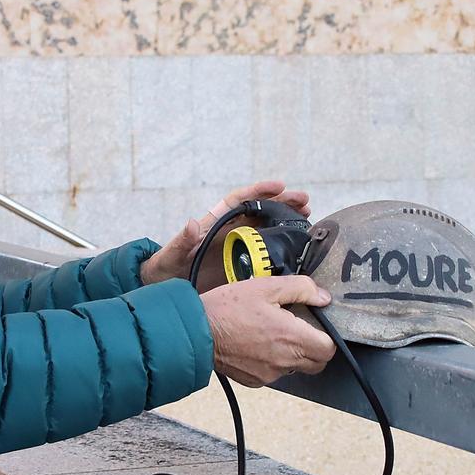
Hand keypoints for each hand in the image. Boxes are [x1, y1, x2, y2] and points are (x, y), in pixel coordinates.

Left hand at [141, 181, 310, 292]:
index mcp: (214, 223)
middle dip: (282, 202)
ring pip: (267, 227)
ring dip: (286, 219)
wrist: (167, 288)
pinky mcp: (242, 264)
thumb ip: (182, 240)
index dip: (258, 191)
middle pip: (260, 210)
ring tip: (307, 216)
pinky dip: (281, 246)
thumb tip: (192, 223)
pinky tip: (298, 246)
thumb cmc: (166, 267)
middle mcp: (228, 231)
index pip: (238, 200)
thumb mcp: (172, 254)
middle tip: (304, 200)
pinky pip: (265, 251)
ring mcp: (237, 246)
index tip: (279, 186)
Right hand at [201, 276, 335, 386]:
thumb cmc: (227, 308)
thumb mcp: (266, 286)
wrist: (195, 333)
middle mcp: (284, 361)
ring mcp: (269, 374)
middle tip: (299, 329)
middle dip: (315, 348)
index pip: (329, 349)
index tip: (317, 326)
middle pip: (317, 363)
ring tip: (272, 334)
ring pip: (295, 369)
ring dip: (292, 354)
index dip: (328, 337)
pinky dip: (272, 362)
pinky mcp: (255, 381)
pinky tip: (256, 344)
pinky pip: (273, 374)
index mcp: (291, 337)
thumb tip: (322, 297)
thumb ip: (300, 289)